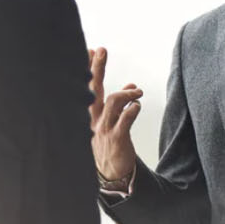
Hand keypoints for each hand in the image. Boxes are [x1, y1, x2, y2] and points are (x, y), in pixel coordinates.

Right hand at [87, 47, 143, 185]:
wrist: (111, 174)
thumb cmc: (111, 144)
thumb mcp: (111, 122)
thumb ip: (121, 104)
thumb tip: (132, 86)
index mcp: (91, 114)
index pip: (87, 87)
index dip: (88, 68)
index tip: (91, 50)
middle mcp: (94, 119)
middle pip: (93, 89)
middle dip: (97, 68)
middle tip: (101, 50)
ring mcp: (104, 128)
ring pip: (113, 102)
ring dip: (128, 93)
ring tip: (138, 92)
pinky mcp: (117, 138)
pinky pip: (126, 118)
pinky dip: (133, 109)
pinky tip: (137, 107)